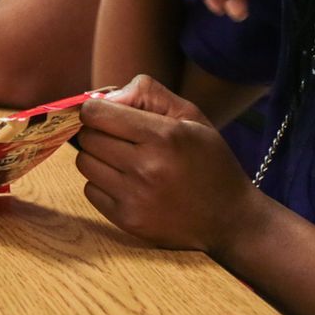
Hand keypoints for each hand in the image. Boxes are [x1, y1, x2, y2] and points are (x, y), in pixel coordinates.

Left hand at [74, 75, 264, 253]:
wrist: (230, 219)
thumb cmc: (209, 160)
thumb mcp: (191, 115)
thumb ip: (146, 93)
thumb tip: (101, 98)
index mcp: (164, 136)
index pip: (95, 113)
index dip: (96, 109)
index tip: (108, 113)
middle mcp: (147, 168)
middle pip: (87, 137)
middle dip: (98, 132)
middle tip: (121, 138)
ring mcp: (136, 198)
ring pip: (84, 163)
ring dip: (98, 157)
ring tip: (125, 160)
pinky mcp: (128, 221)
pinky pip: (90, 191)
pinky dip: (102, 184)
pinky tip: (127, 184)